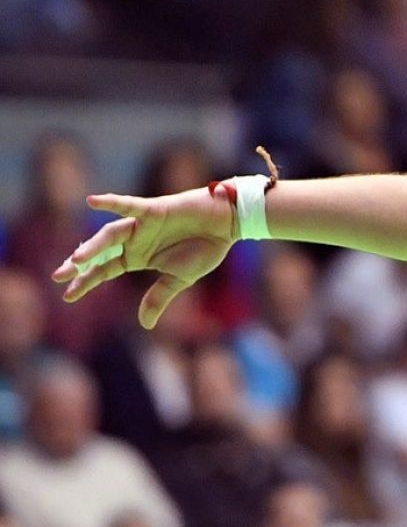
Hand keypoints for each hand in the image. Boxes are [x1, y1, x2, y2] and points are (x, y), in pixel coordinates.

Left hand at [50, 187, 235, 329]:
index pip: (105, 271)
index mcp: (138, 257)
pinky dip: (112, 203)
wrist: (227, 224)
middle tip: (58, 276)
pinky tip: (93, 201)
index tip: (67, 296)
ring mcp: (142, 225)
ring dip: (94, 246)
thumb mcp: (179, 279)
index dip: (86, 282)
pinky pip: (129, 205)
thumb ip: (158, 298)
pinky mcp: (153, 210)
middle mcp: (135, 241)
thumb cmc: (206, 249)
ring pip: (110, 235)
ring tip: (78, 259)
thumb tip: (144, 325)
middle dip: (79, 264)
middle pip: (100, 253)